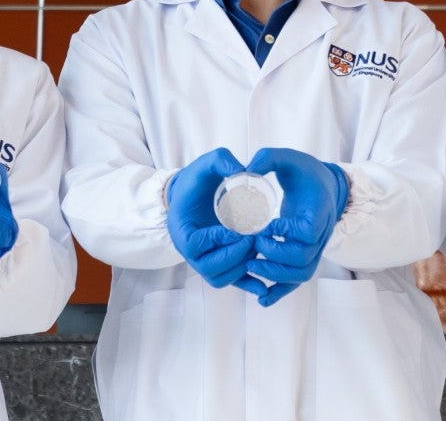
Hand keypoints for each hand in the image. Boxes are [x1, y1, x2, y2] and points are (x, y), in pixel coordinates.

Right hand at [167, 148, 258, 291]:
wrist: (194, 195)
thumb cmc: (198, 180)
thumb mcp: (207, 164)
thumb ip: (222, 161)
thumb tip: (243, 171)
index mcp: (181, 229)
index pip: (194, 245)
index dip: (216, 239)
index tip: (236, 227)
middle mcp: (190, 252)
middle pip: (208, 268)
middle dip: (234, 255)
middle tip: (252, 238)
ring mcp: (203, 261)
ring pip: (220, 279)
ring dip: (240, 267)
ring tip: (256, 247)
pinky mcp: (218, 265)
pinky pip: (230, 283)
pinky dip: (246, 284)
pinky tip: (264, 285)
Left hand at [245, 148, 348, 306]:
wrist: (324, 185)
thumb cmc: (304, 171)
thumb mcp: (287, 157)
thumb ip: (268, 158)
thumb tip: (245, 170)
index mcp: (319, 210)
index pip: (308, 231)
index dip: (288, 231)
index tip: (267, 223)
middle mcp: (321, 234)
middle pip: (304, 258)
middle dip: (276, 254)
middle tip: (253, 243)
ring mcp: (315, 249)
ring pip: (301, 273)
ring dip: (275, 274)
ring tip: (250, 264)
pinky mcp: (306, 257)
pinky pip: (296, 281)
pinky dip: (280, 292)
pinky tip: (261, 299)